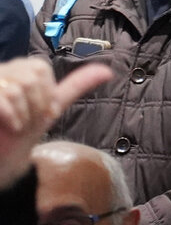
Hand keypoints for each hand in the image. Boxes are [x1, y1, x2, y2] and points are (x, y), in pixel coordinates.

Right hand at [0, 58, 112, 188]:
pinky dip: (12, 117)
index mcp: (20, 70)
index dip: (45, 93)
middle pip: (31, 77)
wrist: (4, 157)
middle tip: (28, 120)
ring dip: (24, 114)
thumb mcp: (52, 106)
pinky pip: (3, 99)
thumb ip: (76, 86)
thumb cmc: (25, 128)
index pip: (40, 68)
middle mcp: (3, 72)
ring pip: (17, 89)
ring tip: (18, 125)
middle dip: (36, 105)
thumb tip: (107, 71)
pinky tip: (12, 126)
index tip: (41, 110)